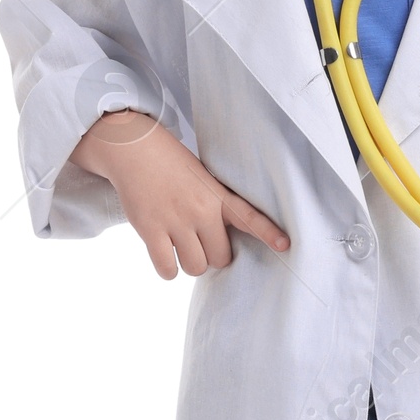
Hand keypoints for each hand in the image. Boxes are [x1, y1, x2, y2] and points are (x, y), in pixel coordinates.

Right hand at [71, 111, 289, 278]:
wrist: (134, 149)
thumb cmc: (170, 166)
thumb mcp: (204, 179)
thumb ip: (216, 206)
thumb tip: (219, 245)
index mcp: (217, 196)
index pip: (249, 217)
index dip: (268, 233)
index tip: (285, 246)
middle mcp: (201, 210)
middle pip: (220, 258)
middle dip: (211, 256)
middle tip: (198, 242)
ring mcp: (176, 221)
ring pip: (195, 267)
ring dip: (189, 264)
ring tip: (180, 246)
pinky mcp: (151, 230)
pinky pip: (168, 269)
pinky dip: (167, 270)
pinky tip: (165, 256)